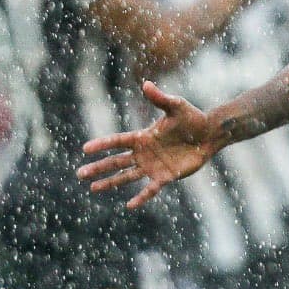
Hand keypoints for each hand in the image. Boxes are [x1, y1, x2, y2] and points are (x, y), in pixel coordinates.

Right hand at [77, 81, 219, 208]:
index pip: (117, 141)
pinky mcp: (165, 176)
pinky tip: (129, 205)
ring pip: (126, 176)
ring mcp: (153, 166)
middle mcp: (144, 153)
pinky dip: (141, 197)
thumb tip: (146, 83)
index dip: (102, 145)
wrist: (209, 134)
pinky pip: (150, 189)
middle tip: (80, 174)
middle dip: (98, 168)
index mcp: (143, 137)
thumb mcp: (175, 106)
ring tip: (93, 188)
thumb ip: (160, 98)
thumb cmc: (192, 118)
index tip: (85, 149)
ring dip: (110, 182)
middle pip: (116, 161)